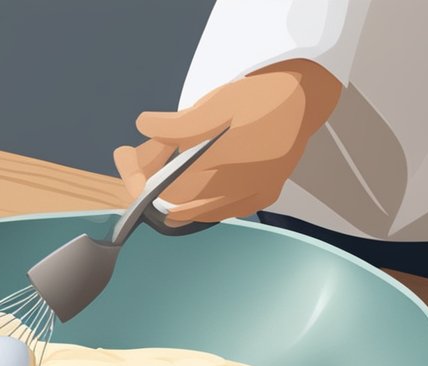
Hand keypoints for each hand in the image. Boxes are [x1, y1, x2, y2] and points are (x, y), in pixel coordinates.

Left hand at [113, 60, 340, 223]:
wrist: (305, 98)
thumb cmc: (262, 96)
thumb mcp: (218, 102)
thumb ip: (180, 123)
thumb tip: (144, 126)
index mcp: (229, 162)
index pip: (169, 188)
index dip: (139, 177)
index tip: (122, 156)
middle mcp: (242, 187)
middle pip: (179, 201)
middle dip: (148, 181)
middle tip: (129, 156)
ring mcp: (254, 195)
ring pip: (196, 208)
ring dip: (169, 189)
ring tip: (152, 160)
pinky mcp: (263, 196)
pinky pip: (219, 207)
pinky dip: (197, 195)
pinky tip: (186, 173)